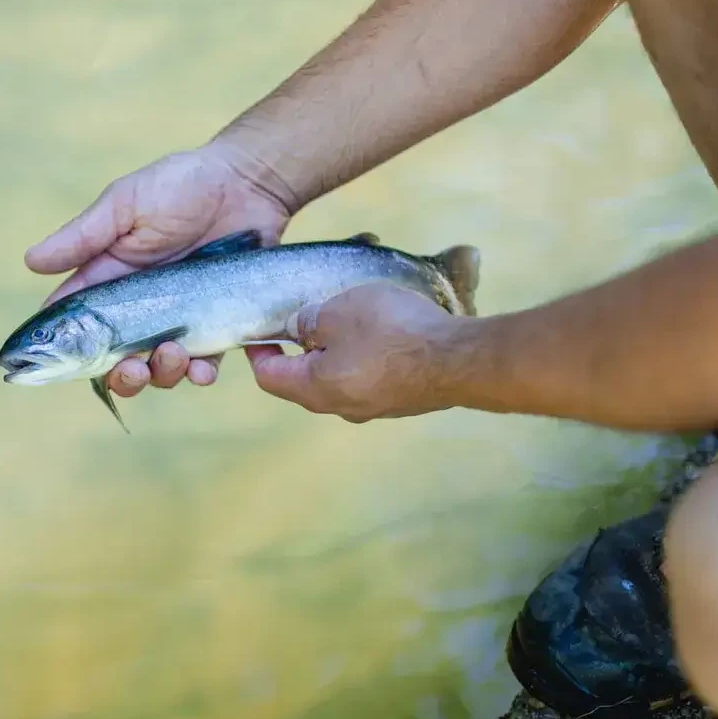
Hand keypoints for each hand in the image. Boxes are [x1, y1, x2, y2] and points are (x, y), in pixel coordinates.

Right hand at [25, 141, 295, 396]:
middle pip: (116, 359)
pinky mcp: (216, 324)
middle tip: (130, 368)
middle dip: (119, 375)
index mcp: (110, 278)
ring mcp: (178, 319)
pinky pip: (205, 363)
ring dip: (160, 374)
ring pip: (158, 367)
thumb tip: (30, 261)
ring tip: (172, 355)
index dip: (63, 348)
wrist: (247, 182)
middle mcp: (140, 306)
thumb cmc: (181, 185)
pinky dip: (200, 374)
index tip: (58, 365)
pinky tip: (202, 369)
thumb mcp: (125, 204)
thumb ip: (83, 237)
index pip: (77, 322)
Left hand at [245, 279, 467, 422]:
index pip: (269, 377)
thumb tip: (296, 329)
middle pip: (303, 379)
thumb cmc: (392, 332)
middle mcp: (341, 407)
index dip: (258, 351)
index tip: (258, 330)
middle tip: (301, 317)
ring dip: (334, 348)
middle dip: (298, 348)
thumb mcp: (338, 312)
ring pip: (338, 377)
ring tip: (344, 317)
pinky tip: (378, 330)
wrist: (459, 359)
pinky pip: (368, 377)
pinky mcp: (400, 400)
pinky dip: (362, 354)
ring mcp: (373, 407)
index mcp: (316, 388)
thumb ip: (308, 321)